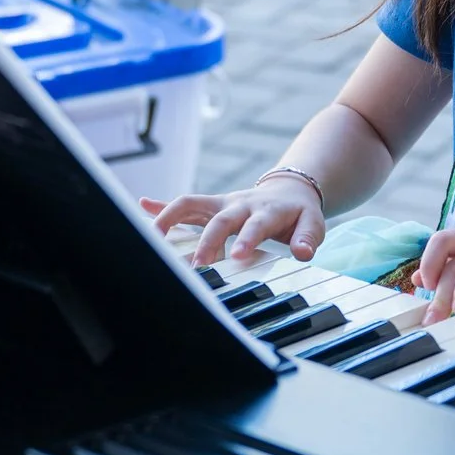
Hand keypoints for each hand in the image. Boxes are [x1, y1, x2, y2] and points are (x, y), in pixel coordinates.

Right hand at [142, 176, 326, 265]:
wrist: (290, 189)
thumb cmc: (298, 213)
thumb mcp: (312, 223)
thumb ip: (307, 238)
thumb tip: (303, 253)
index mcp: (265, 210)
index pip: (254, 224)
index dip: (245, 238)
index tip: (236, 257)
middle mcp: (239, 204)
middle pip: (219, 220)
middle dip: (207, 241)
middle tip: (198, 265)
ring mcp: (221, 204)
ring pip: (191, 205)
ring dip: (171, 218)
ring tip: (153, 236)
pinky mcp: (209, 205)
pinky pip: (183, 204)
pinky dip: (161, 204)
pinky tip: (142, 205)